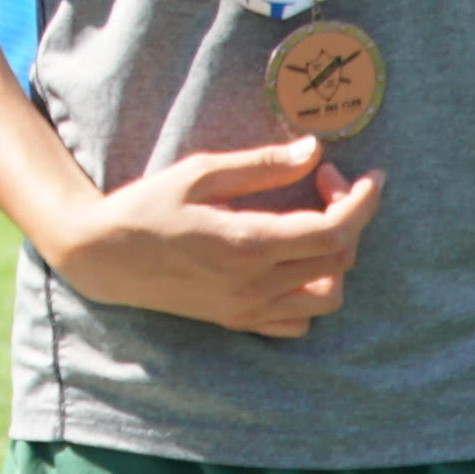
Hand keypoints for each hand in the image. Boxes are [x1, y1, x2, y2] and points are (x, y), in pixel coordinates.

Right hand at [39, 137, 383, 337]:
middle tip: (320, 181)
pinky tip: (290, 262)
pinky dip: (310, 293)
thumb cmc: (146, 206)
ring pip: (328, 297)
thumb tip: (314, 151)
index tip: (370, 175)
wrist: (103, 257)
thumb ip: (261, 165)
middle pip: (339, 260)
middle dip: (347, 216)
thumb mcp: (199, 172)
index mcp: (248, 243)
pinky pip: (298, 322)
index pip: (333, 231)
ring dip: (334, 259)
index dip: (362, 202)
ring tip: (310, 224)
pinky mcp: (239, 320)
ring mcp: (248, 308)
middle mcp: (255, 284)